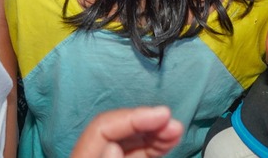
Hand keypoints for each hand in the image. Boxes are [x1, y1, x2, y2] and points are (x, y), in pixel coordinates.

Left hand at [70, 106, 184, 157]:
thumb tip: (111, 146)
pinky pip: (135, 154)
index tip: (162, 114)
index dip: (133, 117)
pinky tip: (168, 140)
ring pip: (129, 142)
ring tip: (176, 129)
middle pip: (118, 131)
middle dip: (148, 123)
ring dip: (156, 133)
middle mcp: (91, 156)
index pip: (102, 127)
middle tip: (172, 122)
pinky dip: (153, 146)